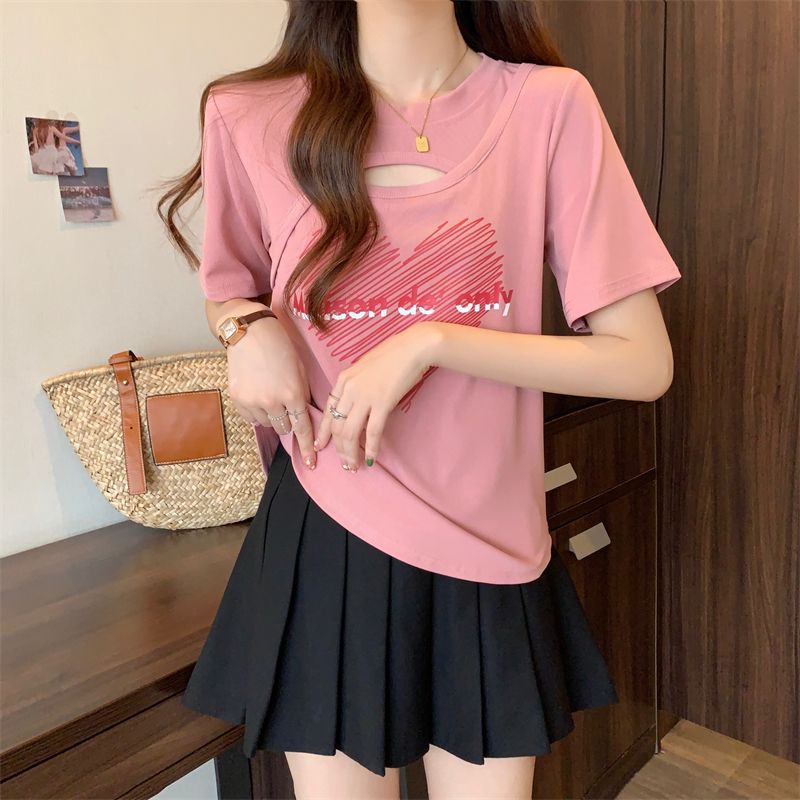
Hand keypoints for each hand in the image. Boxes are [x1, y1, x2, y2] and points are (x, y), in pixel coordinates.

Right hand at [226, 315, 317, 469]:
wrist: (250, 332)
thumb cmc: (280, 347)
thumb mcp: (300, 370)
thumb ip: (303, 395)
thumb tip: (306, 417)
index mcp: (293, 393)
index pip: (303, 428)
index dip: (308, 446)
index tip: (311, 462)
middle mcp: (272, 401)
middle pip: (284, 428)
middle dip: (288, 421)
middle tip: (285, 404)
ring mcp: (253, 401)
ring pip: (268, 424)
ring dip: (272, 416)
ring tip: (269, 394)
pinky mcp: (237, 398)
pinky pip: (251, 418)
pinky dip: (256, 412)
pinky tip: (257, 395)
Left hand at [314, 322, 442, 470]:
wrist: (413, 348)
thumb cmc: (393, 355)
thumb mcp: (365, 367)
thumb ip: (356, 385)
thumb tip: (356, 404)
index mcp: (343, 379)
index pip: (328, 410)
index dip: (324, 432)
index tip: (322, 445)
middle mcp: (349, 389)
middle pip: (337, 426)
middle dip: (339, 448)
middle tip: (345, 463)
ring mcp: (365, 396)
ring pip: (350, 432)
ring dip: (351, 453)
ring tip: (354, 466)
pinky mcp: (382, 403)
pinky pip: (373, 431)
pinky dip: (371, 447)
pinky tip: (372, 458)